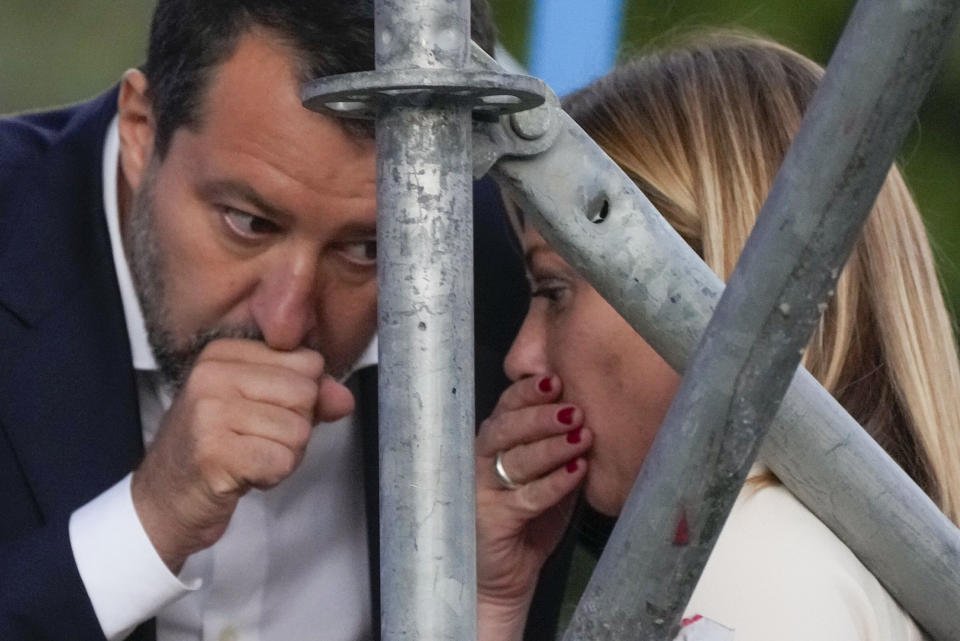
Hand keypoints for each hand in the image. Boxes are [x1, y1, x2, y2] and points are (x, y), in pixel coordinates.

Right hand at [131, 339, 353, 571]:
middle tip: (256, 441)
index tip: (264, 414)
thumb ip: (309, 397)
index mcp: (224, 353)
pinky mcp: (213, 452)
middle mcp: (213, 374)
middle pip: (306, 394)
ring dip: (283, 456)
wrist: (163, 501)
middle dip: (295, 428)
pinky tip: (243, 475)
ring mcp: (209, 412)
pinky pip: (281, 461)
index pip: (308, 362)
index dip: (301, 398)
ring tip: (247, 457)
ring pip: (298, 431)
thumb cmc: (216, 450)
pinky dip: (272, 476)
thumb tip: (344, 398)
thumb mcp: (262, 408)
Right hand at [476, 374, 590, 640]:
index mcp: (494, 443)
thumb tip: (590, 411)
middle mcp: (482, 461)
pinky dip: (554, 482)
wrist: (504, 578)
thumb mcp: (543, 475)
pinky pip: (526, 497)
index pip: (506, 407)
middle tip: (574, 409)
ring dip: (551, 445)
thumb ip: (557, 447)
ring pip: (515, 459)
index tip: (556, 380)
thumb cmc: (527, 520)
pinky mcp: (493, 520)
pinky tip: (577, 471)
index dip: (528, 392)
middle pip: (506, 428)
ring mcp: (484, 490)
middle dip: (540, 415)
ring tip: (582, 436)